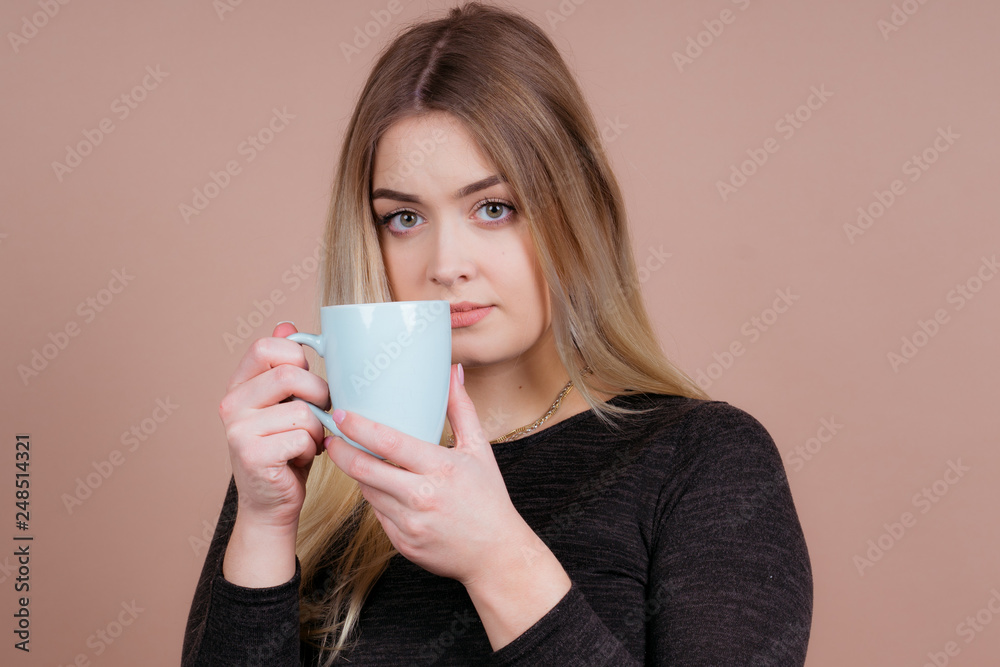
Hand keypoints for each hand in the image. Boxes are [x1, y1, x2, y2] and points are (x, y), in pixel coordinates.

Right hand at [218, 322, 331, 528]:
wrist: (272, 503)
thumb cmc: (286, 450)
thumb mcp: (287, 404)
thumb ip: (284, 368)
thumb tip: (287, 326)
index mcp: (239, 386)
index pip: (266, 348)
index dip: (297, 358)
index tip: (306, 382)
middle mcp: (231, 404)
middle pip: (289, 375)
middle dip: (319, 395)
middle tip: (320, 415)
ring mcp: (237, 430)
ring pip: (303, 411)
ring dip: (318, 429)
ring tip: (309, 442)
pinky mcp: (251, 455)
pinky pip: (302, 437)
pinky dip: (312, 449)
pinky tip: (300, 459)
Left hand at [323, 363, 531, 585]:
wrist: (496, 554)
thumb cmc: (489, 499)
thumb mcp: (479, 449)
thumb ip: (461, 409)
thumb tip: (453, 372)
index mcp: (441, 468)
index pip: (388, 442)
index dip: (357, 427)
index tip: (340, 414)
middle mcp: (422, 496)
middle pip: (364, 469)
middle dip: (340, 450)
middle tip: (330, 436)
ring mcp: (409, 523)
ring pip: (367, 491)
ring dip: (359, 474)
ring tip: (357, 458)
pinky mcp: (402, 543)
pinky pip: (377, 514)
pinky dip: (376, 498)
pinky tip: (383, 488)